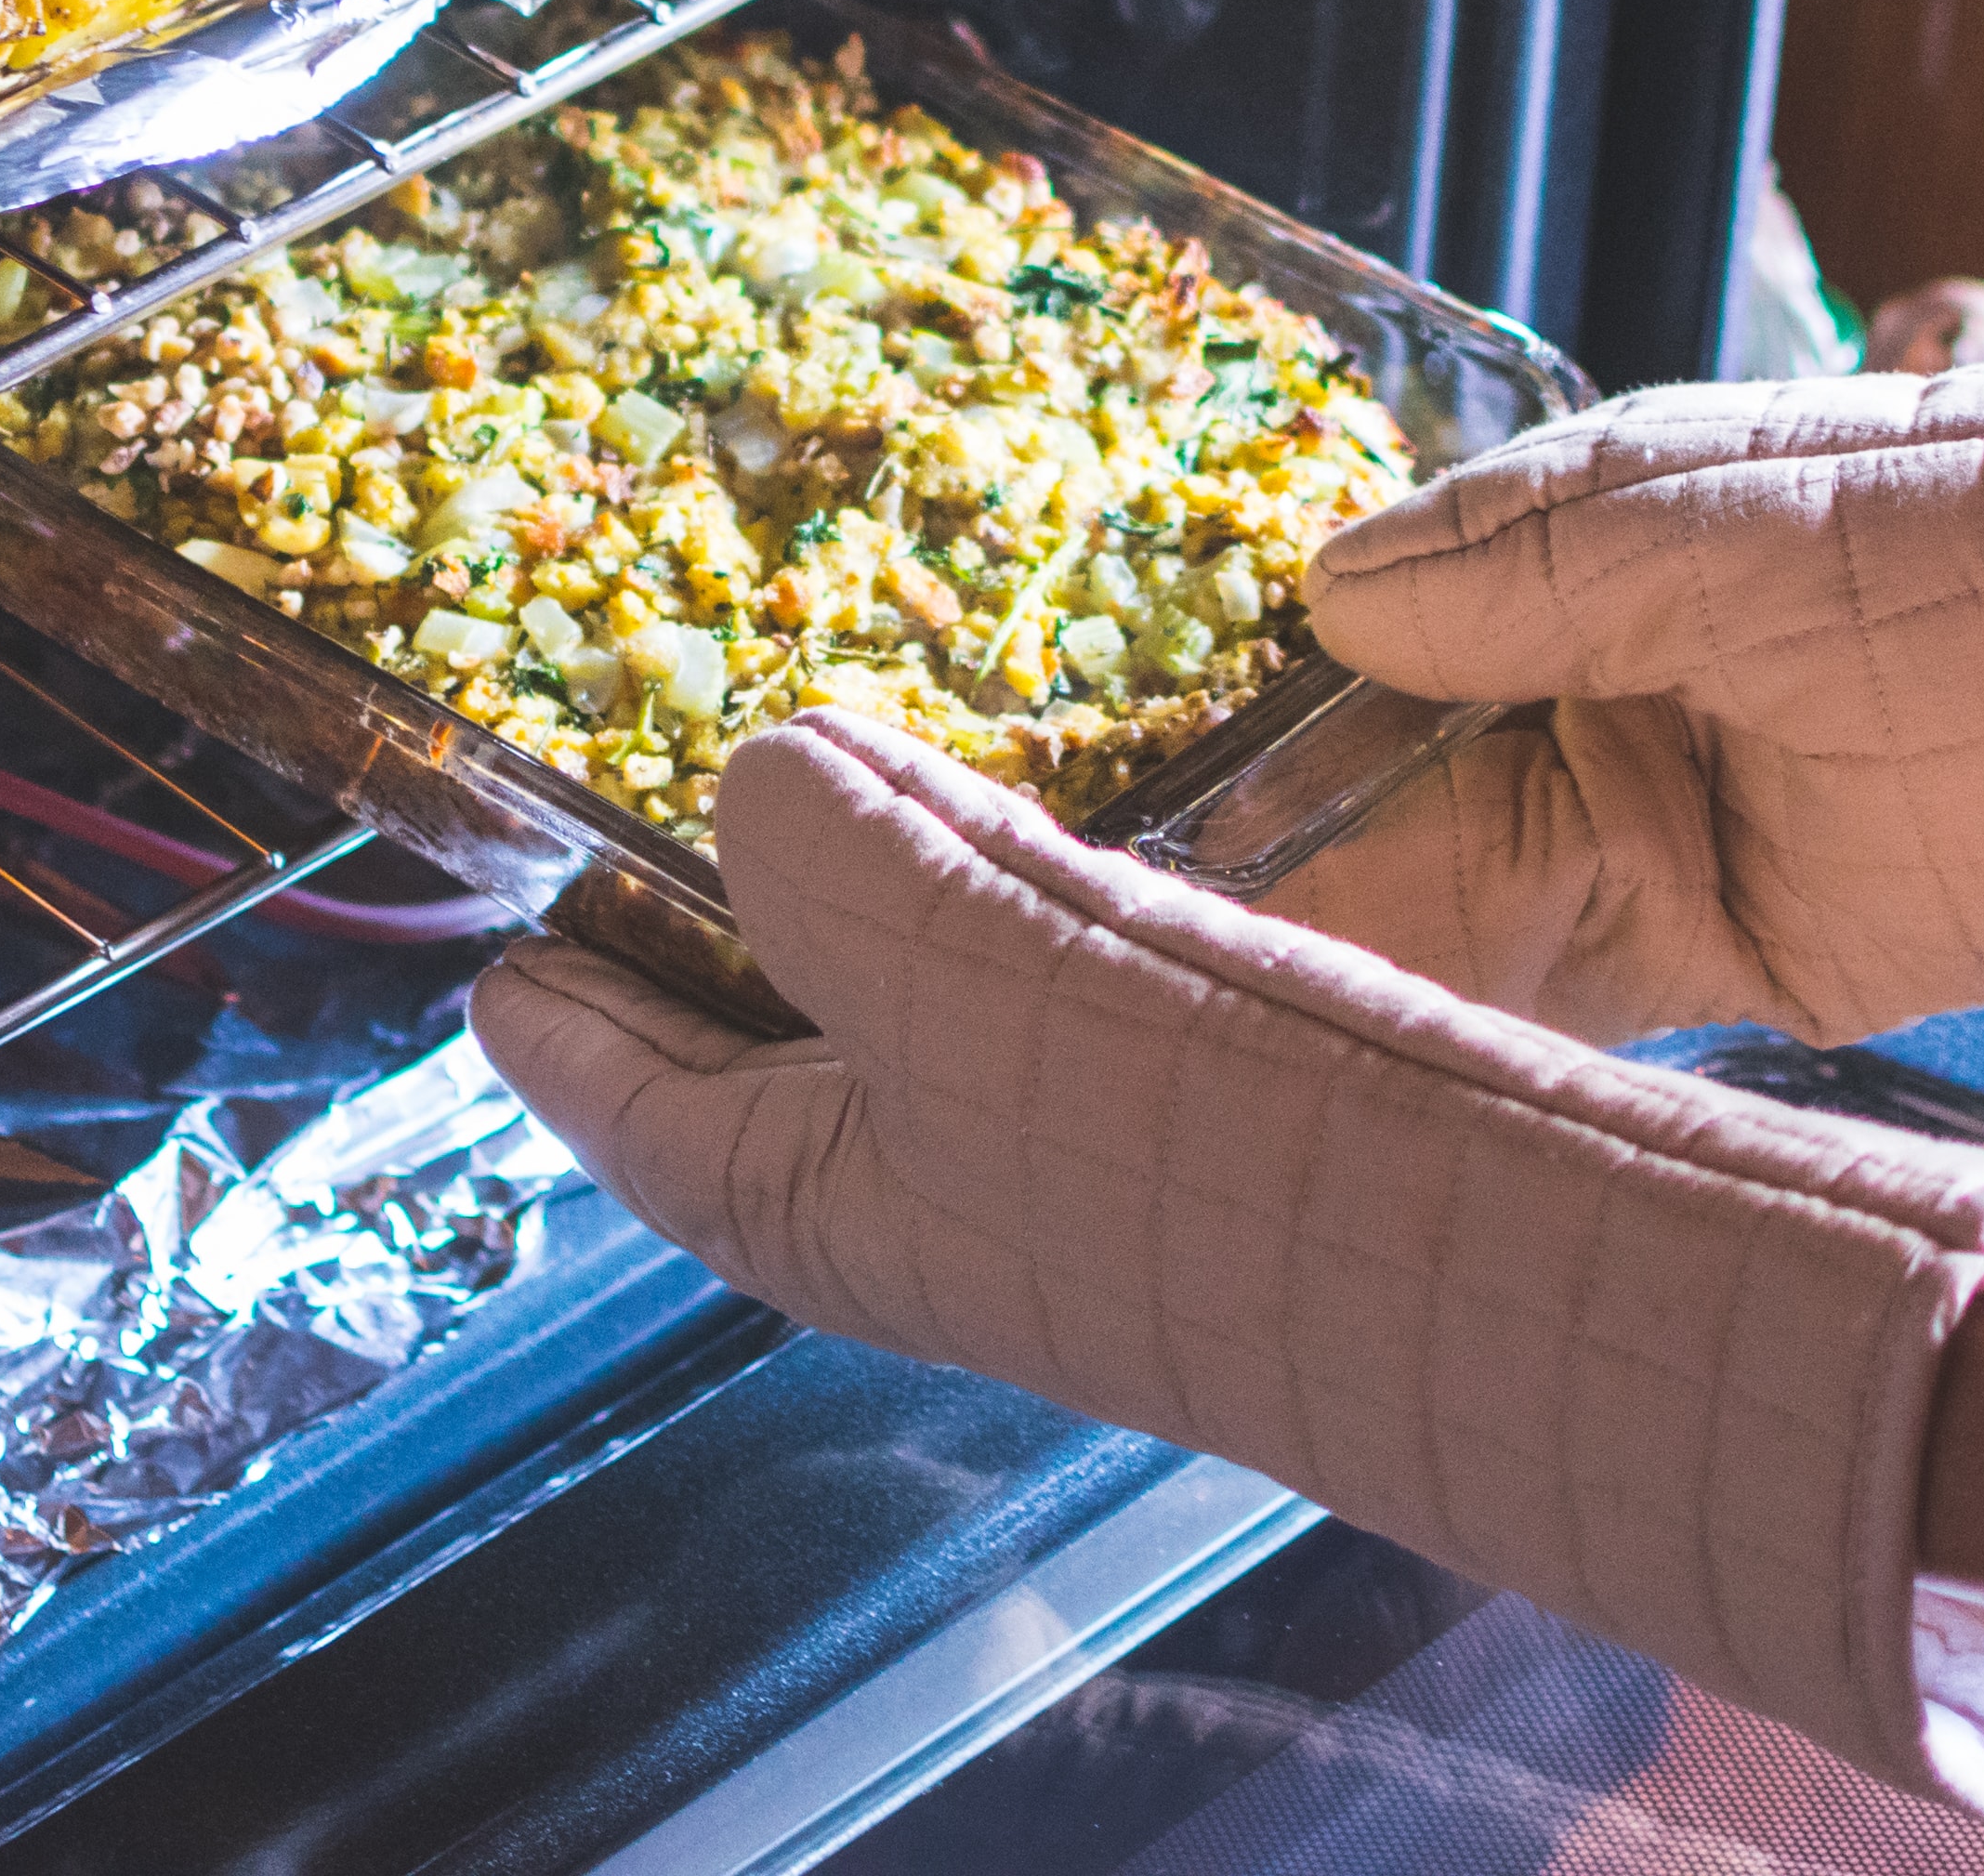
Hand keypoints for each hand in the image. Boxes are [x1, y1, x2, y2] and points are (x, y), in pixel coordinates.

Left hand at [472, 714, 1983, 1853]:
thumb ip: (835, 851)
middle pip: (769, 1048)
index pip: (635, 1108)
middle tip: (651, 792)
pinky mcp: (1196, 1095)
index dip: (558, 1020)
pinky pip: (1049, 966)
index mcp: (828, 1205)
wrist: (1486, 1241)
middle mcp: (932, 1196)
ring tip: (837, 742)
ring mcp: (1065, 1149)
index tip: (497, 948)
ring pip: (913, 990)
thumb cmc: (1186, 1142)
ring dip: (871, 875)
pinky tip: (1037, 789)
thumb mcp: (960, 963)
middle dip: (710, 933)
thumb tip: (766, 774)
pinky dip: (1008, 874)